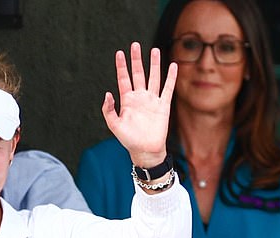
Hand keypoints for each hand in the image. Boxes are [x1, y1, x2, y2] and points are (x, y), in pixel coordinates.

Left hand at [102, 42, 177, 167]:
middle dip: (136, 60)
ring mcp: (152, 100)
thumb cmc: (128, 139)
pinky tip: (172, 66)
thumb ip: (108, 110)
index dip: (121, 66)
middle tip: (135, 44)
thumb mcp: (114, 125)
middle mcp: (139, 97)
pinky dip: (170, 78)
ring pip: (153, 78)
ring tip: (153, 50)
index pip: (123, 79)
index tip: (119, 53)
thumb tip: (107, 93)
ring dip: (153, 64)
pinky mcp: (163, 106)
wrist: (145, 150)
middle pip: (138, 74)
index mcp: (127, 100)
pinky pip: (168, 89)